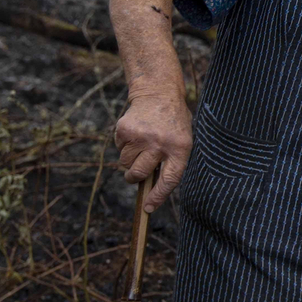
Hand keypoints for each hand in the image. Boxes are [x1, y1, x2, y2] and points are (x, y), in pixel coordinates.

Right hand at [115, 92, 192, 212]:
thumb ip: (170, 162)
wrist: (158, 93)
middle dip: (134, 178)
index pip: (169, 180)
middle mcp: (160, 143)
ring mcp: (141, 136)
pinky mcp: (125, 129)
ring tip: (141, 144)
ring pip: (126, 163)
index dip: (158, 196)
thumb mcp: (182, 140)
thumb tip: (151, 189)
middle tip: (134, 175)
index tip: (148, 208)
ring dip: (130, 159)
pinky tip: (136, 133)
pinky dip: (124, 145)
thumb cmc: (173, 123)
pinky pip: (119, 149)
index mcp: (180, 148)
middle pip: (139, 174)